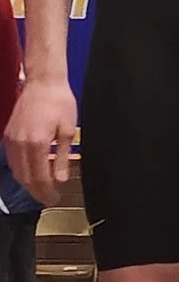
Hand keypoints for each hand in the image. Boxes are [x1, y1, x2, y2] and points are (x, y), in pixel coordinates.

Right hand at [5, 77, 77, 204]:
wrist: (43, 82)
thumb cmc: (59, 102)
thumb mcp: (68, 131)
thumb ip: (62, 157)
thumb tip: (59, 179)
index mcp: (36, 144)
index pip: (39, 178)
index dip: (46, 192)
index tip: (54, 199)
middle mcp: (20, 144)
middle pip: (25, 178)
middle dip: (36, 191)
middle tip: (48, 198)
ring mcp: (11, 140)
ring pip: (16, 170)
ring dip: (27, 183)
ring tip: (41, 189)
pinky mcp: (8, 135)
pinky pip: (12, 160)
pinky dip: (20, 170)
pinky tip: (30, 172)